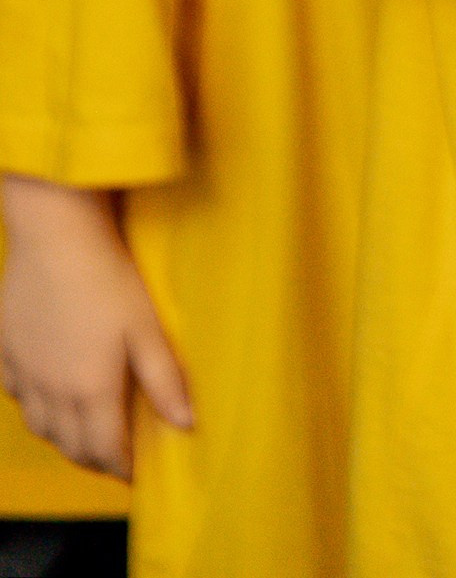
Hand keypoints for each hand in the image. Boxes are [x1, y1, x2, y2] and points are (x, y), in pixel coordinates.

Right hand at [0, 179, 191, 478]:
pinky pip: (16, 395)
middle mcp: (51, 392)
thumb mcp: (146, 326)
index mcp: (90, 390)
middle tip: (114, 454)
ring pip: (39, 427)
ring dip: (63, 436)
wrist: (55, 235)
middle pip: (70, 446)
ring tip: (84, 428)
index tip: (136, 472)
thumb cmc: (107, 277)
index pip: (104, 451)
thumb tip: (186, 425)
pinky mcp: (4, 351)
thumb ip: (164, 380)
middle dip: (94, 457)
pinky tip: (48, 391)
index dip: (122, 468)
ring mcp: (23, 373)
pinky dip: (34, 404)